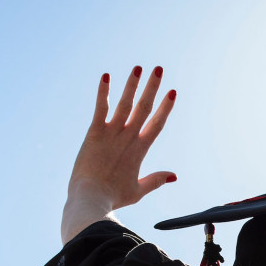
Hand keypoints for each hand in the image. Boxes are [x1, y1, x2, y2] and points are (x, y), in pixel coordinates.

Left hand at [61, 65, 175, 242]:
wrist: (91, 198)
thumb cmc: (113, 197)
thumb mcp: (138, 190)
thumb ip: (156, 180)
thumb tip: (174, 175)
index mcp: (140, 150)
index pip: (157, 123)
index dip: (166, 107)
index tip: (172, 92)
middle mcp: (129, 137)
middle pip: (144, 107)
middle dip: (152, 87)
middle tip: (159, 69)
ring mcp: (112, 133)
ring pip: (126, 103)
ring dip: (132, 84)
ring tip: (139, 67)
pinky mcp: (95, 132)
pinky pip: (100, 107)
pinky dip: (104, 91)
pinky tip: (106, 76)